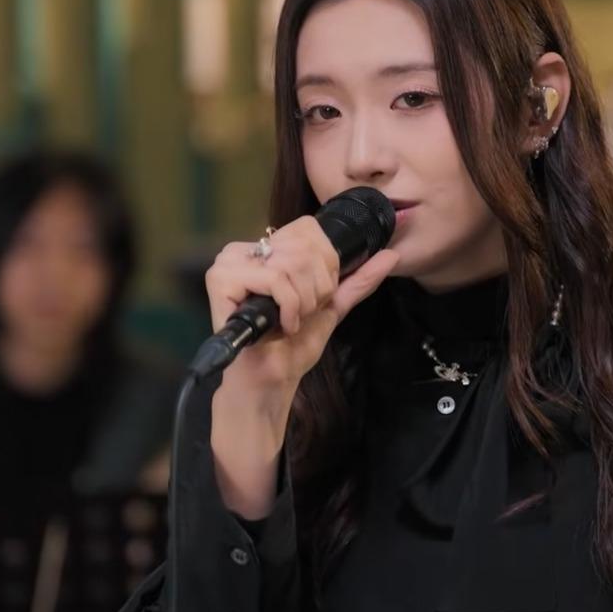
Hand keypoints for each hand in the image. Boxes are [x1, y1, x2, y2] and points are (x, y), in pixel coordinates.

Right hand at [204, 216, 399, 516]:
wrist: (272, 379)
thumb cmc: (293, 346)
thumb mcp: (332, 306)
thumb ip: (359, 279)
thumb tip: (392, 254)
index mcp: (267, 250)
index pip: (310, 232)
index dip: (325, 269)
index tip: (315, 300)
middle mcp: (245, 250)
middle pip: (304, 248)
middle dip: (316, 289)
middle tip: (301, 315)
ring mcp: (229, 262)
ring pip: (291, 263)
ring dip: (303, 301)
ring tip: (291, 321)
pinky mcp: (220, 279)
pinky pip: (274, 278)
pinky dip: (289, 306)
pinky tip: (282, 324)